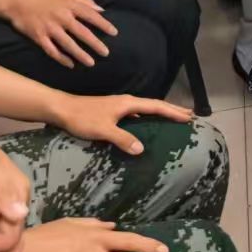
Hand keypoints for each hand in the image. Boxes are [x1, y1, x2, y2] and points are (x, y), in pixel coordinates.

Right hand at [5, 0, 118, 68]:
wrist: (17, 0)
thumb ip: (84, 0)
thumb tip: (102, 8)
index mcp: (69, 5)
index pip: (91, 15)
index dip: (103, 24)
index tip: (114, 33)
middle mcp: (62, 17)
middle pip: (82, 32)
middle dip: (95, 43)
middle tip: (106, 53)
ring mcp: (50, 28)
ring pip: (68, 44)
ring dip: (80, 54)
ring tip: (91, 63)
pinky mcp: (38, 36)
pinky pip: (52, 50)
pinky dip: (61, 58)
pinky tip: (70, 64)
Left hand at [51, 93, 192, 155]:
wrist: (63, 109)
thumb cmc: (83, 118)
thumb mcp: (103, 130)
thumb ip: (122, 139)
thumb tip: (141, 149)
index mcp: (128, 103)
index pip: (156, 106)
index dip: (172, 112)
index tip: (188, 117)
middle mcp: (127, 102)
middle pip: (154, 104)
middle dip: (171, 109)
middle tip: (188, 115)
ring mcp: (119, 106)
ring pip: (146, 108)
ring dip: (161, 112)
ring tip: (173, 117)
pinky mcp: (113, 111)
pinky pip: (137, 113)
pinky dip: (148, 116)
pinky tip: (147, 123)